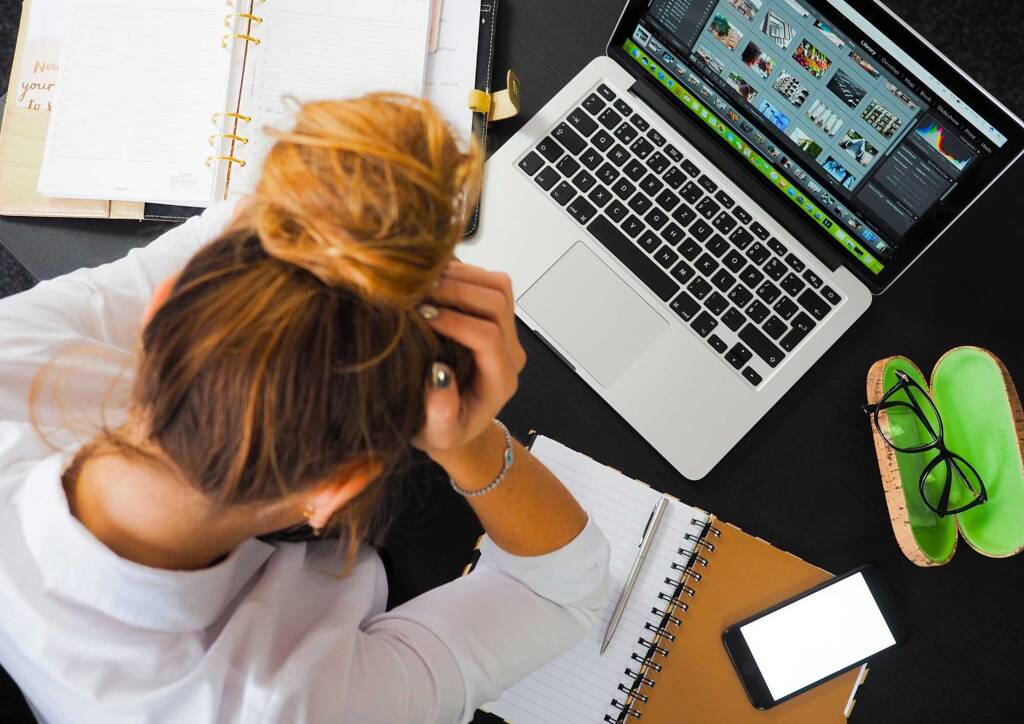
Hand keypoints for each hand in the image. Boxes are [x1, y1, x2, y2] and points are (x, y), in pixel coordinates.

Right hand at [412, 262, 525, 457]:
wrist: (455, 423)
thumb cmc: (444, 430)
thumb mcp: (437, 433)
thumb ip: (441, 412)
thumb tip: (438, 374)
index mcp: (500, 380)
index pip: (488, 337)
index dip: (456, 322)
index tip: (422, 316)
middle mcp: (510, 352)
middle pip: (497, 303)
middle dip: (458, 291)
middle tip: (419, 291)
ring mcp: (506, 331)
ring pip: (498, 286)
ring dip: (462, 276)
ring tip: (424, 281)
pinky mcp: (496, 317)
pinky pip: (489, 282)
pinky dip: (463, 273)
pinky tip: (433, 279)